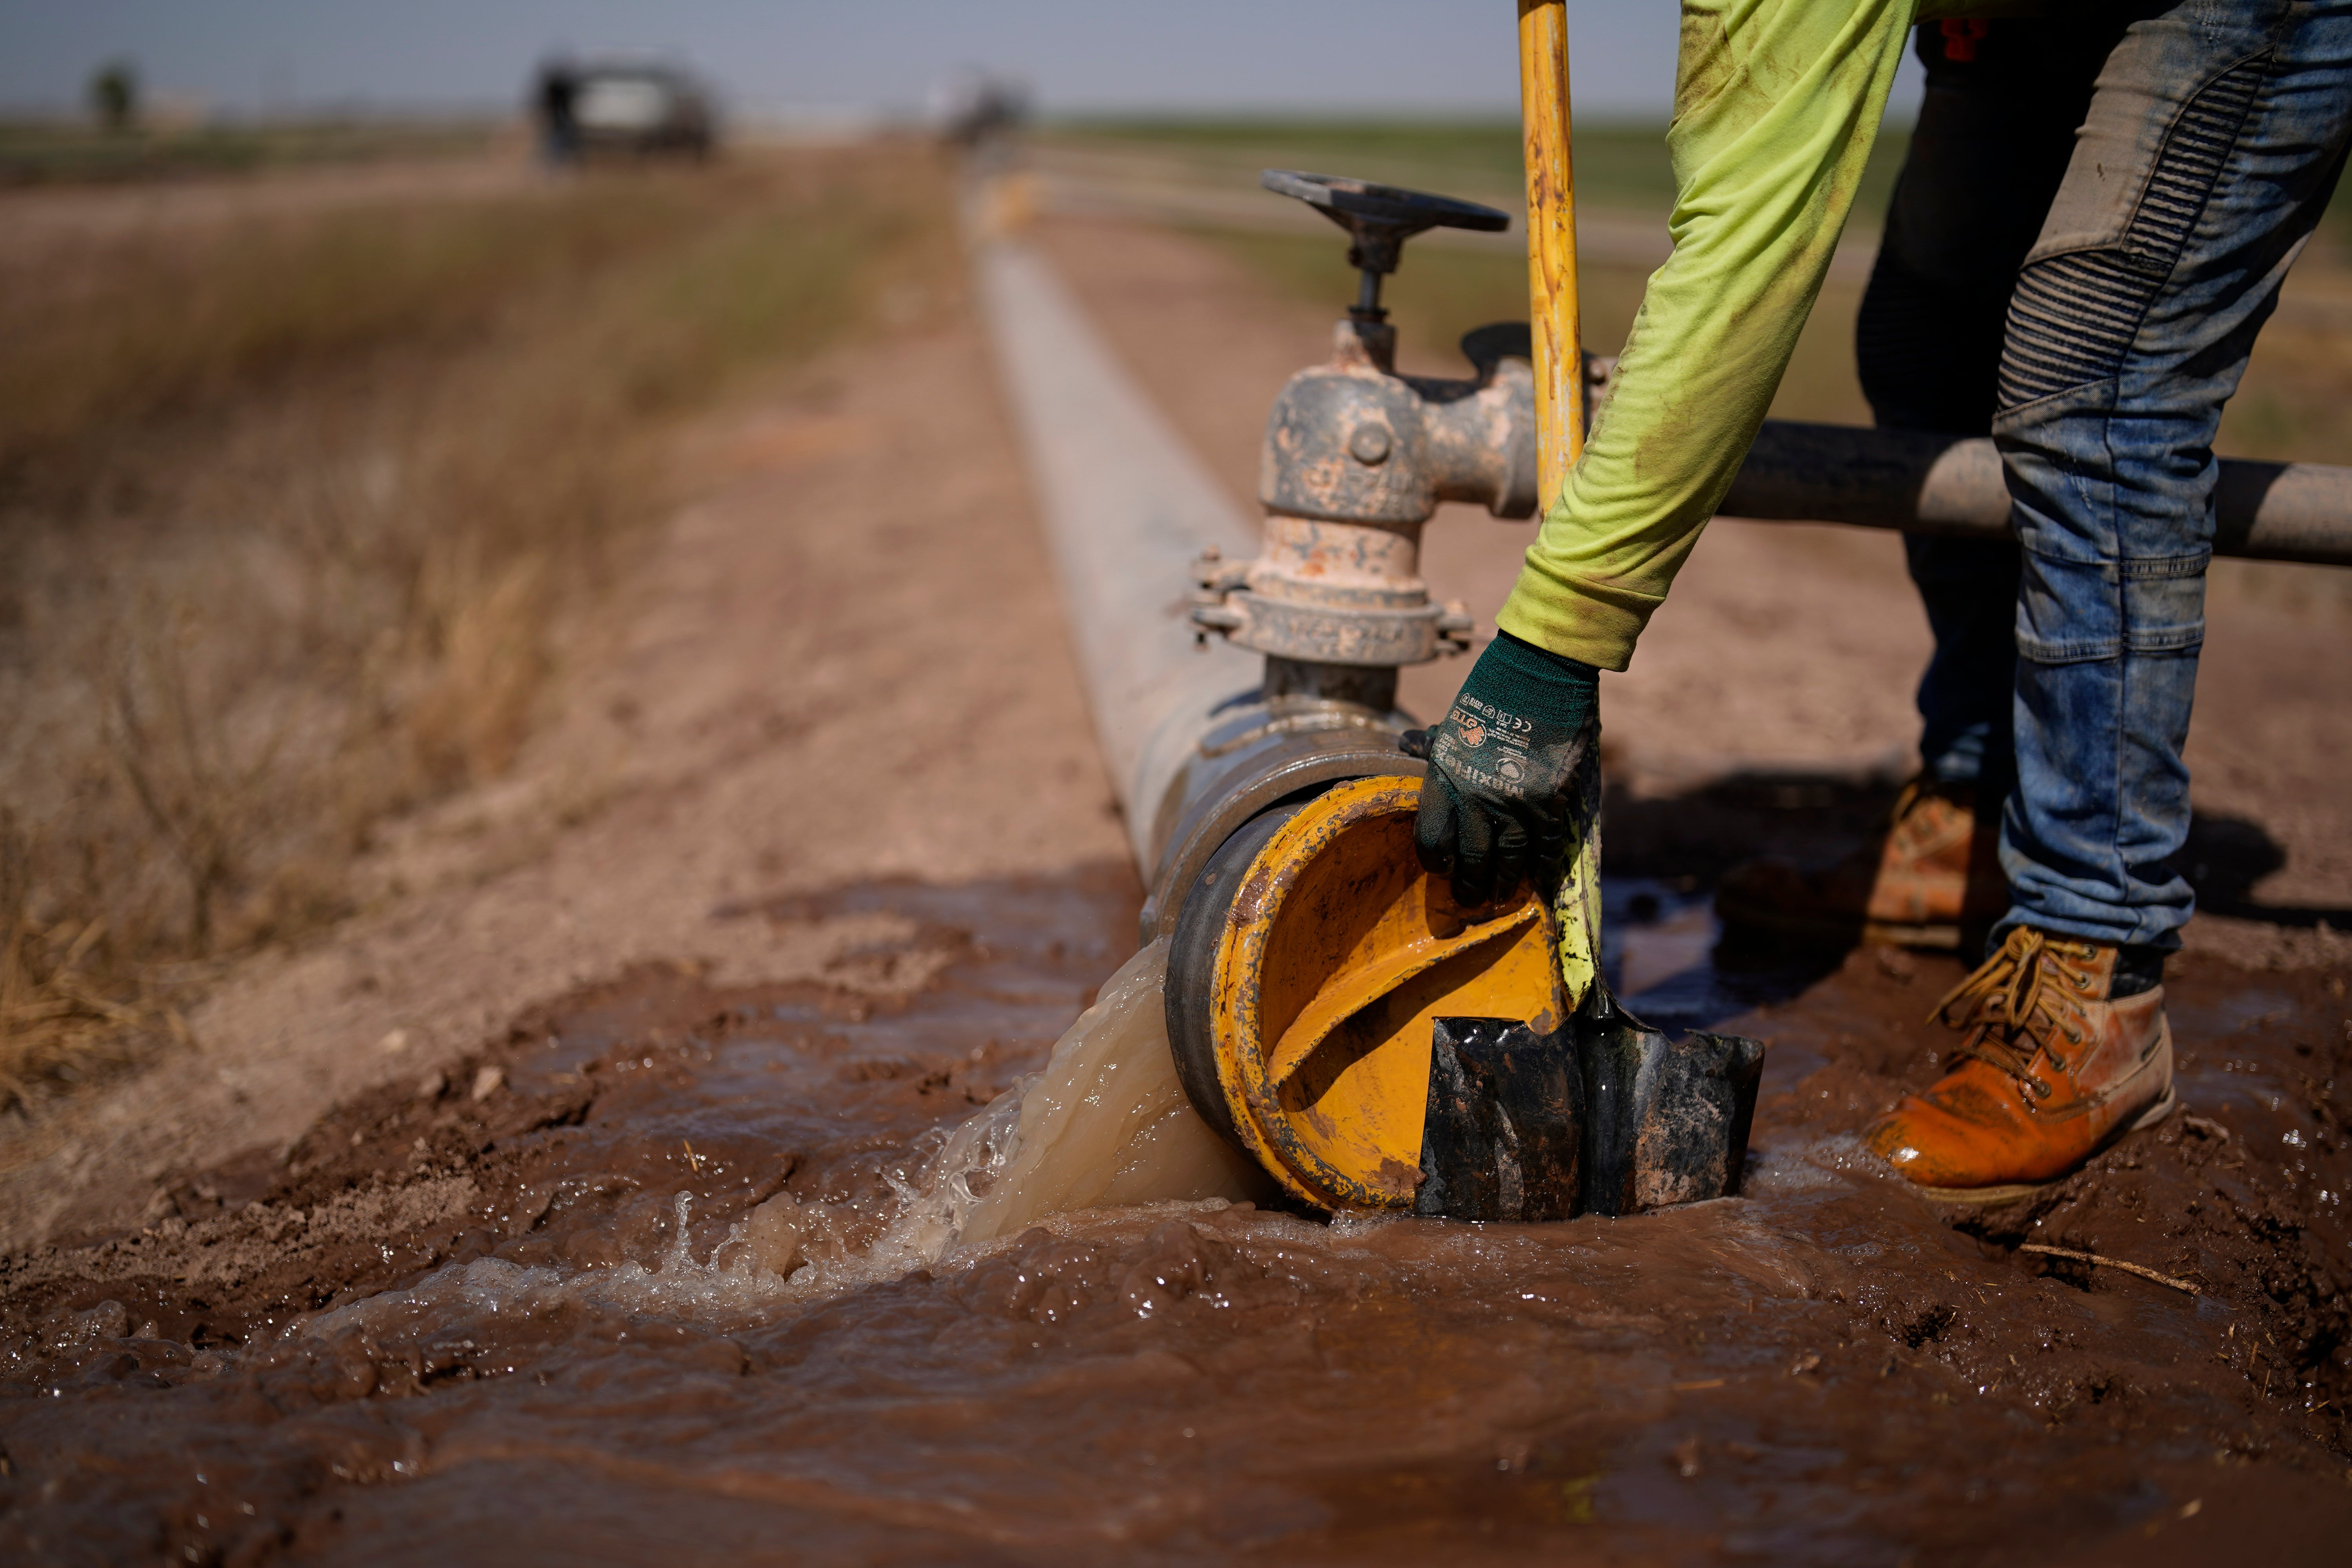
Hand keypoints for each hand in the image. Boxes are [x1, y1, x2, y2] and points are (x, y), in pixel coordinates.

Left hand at [1402, 630, 1597, 905]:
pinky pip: (1546, 846)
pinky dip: (1542, 867)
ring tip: (1500, 898)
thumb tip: (1404, 744)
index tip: (1442, 869)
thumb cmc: (1493, 690)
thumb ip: (1433, 744)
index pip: (1431, 839)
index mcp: (1445, 777)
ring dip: (1504, 884)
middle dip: (1469, 886)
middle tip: (1470, 901)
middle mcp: (1476, 797)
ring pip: (1509, 860)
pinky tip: (1538, 880)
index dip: (1436, 860)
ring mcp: (1516, 802)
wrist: (1542, 669)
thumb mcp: (1453, 719)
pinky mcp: (1551, 800)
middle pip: (1470, 858)